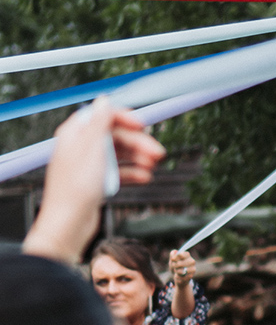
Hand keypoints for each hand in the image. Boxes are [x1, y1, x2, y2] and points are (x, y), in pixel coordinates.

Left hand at [23, 100, 164, 262]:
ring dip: (138, 158)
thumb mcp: (91, 149)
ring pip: (120, 154)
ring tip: (152, 166)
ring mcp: (90, 165)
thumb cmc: (75, 189)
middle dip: (138, 143)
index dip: (125, 119)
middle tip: (157, 153)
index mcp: (75, 134)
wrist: (69, 224)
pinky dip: (132, 173)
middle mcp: (82, 147)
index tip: (143, 126)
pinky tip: (144, 178)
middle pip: (116, 136)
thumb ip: (99, 122)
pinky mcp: (96, 181)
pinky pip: (119, 172)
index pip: (104, 116)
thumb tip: (103, 100)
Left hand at [169, 249, 196, 286]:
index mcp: (187, 255)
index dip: (175, 257)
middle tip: (174, 266)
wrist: (179, 276)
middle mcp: (192, 261)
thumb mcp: (172, 260)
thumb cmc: (176, 266)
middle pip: (180, 263)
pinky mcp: (191, 275)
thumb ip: (172, 255)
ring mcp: (192, 269)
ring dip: (176, 271)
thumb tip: (174, 252)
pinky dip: (178, 276)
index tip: (172, 259)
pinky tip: (179, 275)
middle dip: (174, 265)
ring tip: (177, 271)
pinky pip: (181, 276)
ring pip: (180, 271)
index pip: (181, 254)